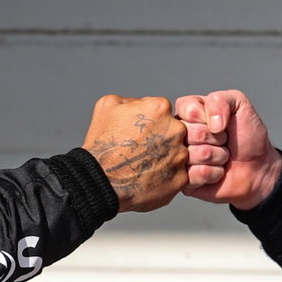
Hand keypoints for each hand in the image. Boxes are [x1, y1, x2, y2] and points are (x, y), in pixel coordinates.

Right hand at [83, 95, 187, 212]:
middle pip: (175, 131)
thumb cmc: (102, 145)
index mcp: (160, 108)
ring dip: (166, 158)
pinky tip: (150, 179)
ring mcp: (180, 156)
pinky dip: (167, 178)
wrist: (100, 181)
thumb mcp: (107, 106)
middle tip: (143, 150)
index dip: (151, 122)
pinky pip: (179, 175)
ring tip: (145, 166)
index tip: (140, 133)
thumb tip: (140, 104)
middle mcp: (176, 130)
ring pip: (179, 154)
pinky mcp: (181, 179)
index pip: (164, 111)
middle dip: (162, 139)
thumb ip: (131, 100)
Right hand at [175, 89, 281, 209]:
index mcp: (187, 113)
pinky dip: (213, 173)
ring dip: (216, 156)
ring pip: (190, 155)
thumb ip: (221, 100)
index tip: (221, 123)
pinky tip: (218, 172)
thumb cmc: (248, 136)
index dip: (209, 118)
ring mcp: (179, 158)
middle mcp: (178, 135)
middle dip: (215, 139)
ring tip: (222, 157)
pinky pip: (193, 176)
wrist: (259, 167)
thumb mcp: (240, 105)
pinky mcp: (183, 181)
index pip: (187, 110)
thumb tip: (211, 123)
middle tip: (224, 142)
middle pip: (188, 133)